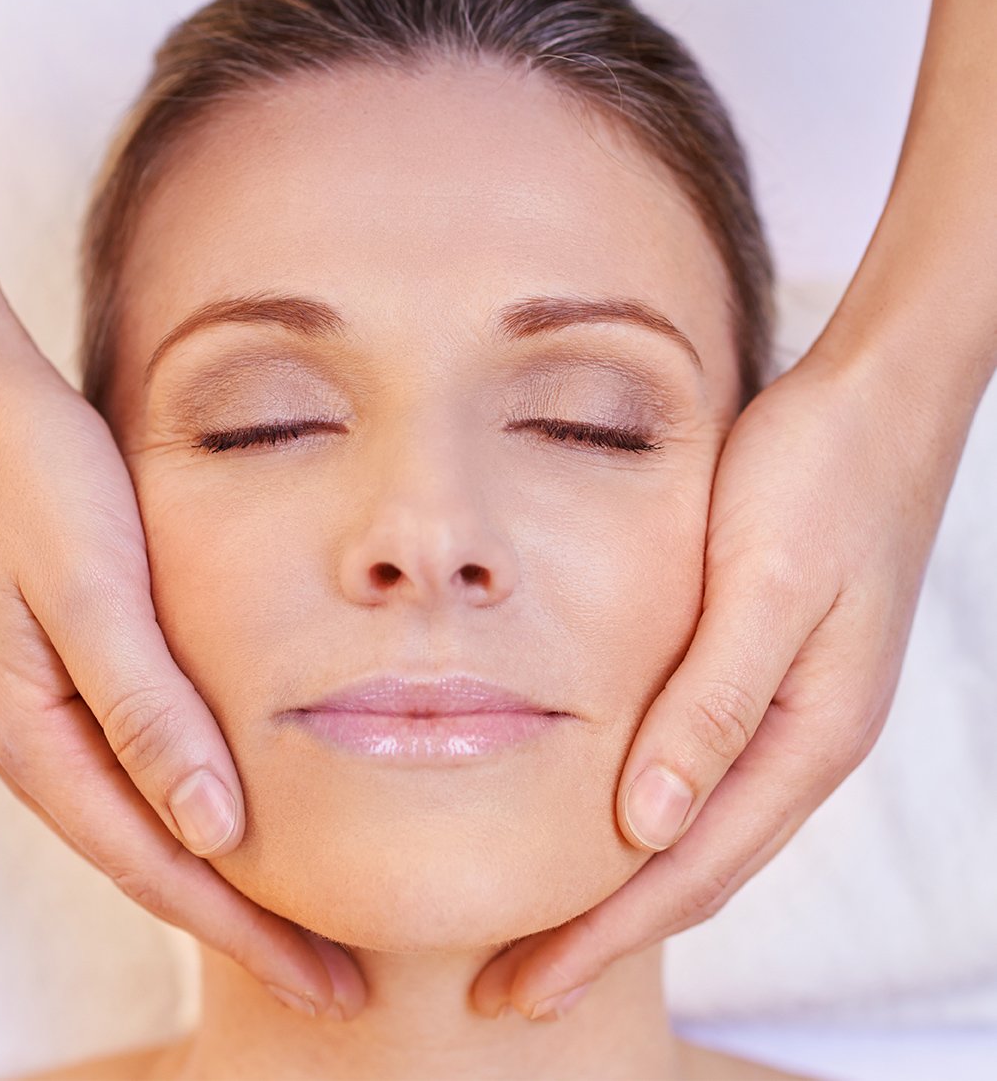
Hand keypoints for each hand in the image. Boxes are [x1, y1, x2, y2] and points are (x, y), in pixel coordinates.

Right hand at [0, 338, 364, 1018]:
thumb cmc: (32, 481)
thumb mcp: (93, 592)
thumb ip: (146, 712)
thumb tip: (212, 831)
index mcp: (38, 736)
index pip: (159, 867)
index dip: (245, 933)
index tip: (324, 983)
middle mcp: (39, 741)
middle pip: (156, 862)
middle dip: (246, 929)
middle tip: (334, 984)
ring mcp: (48, 710)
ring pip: (148, 822)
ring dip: (225, 878)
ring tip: (303, 919)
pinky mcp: (68, 670)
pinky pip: (138, 767)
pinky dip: (196, 809)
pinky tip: (239, 812)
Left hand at [472, 338, 970, 1018]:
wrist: (876, 399)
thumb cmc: (821, 477)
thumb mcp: (767, 583)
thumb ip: (713, 703)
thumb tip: (650, 825)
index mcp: (806, 735)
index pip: (692, 870)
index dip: (607, 936)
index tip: (527, 987)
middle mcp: (799, 741)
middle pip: (691, 870)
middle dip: (601, 935)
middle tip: (511, 989)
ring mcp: (784, 711)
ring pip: (693, 831)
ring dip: (616, 887)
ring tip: (539, 928)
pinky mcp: (760, 671)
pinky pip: (697, 772)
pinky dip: (640, 818)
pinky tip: (593, 821)